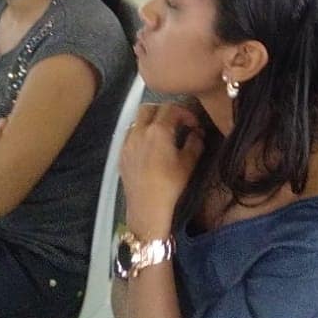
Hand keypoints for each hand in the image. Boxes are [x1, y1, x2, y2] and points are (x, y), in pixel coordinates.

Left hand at [120, 103, 204, 238]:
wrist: (147, 210)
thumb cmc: (171, 186)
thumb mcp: (189, 163)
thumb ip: (195, 142)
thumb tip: (196, 132)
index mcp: (158, 132)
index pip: (171, 108)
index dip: (186, 113)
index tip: (194, 124)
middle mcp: (139, 132)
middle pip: (150, 107)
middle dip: (165, 111)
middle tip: (177, 123)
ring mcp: (127, 143)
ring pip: (137, 119)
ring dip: (151, 120)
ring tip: (163, 133)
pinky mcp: (121, 154)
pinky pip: (129, 134)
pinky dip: (140, 133)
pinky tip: (150, 146)